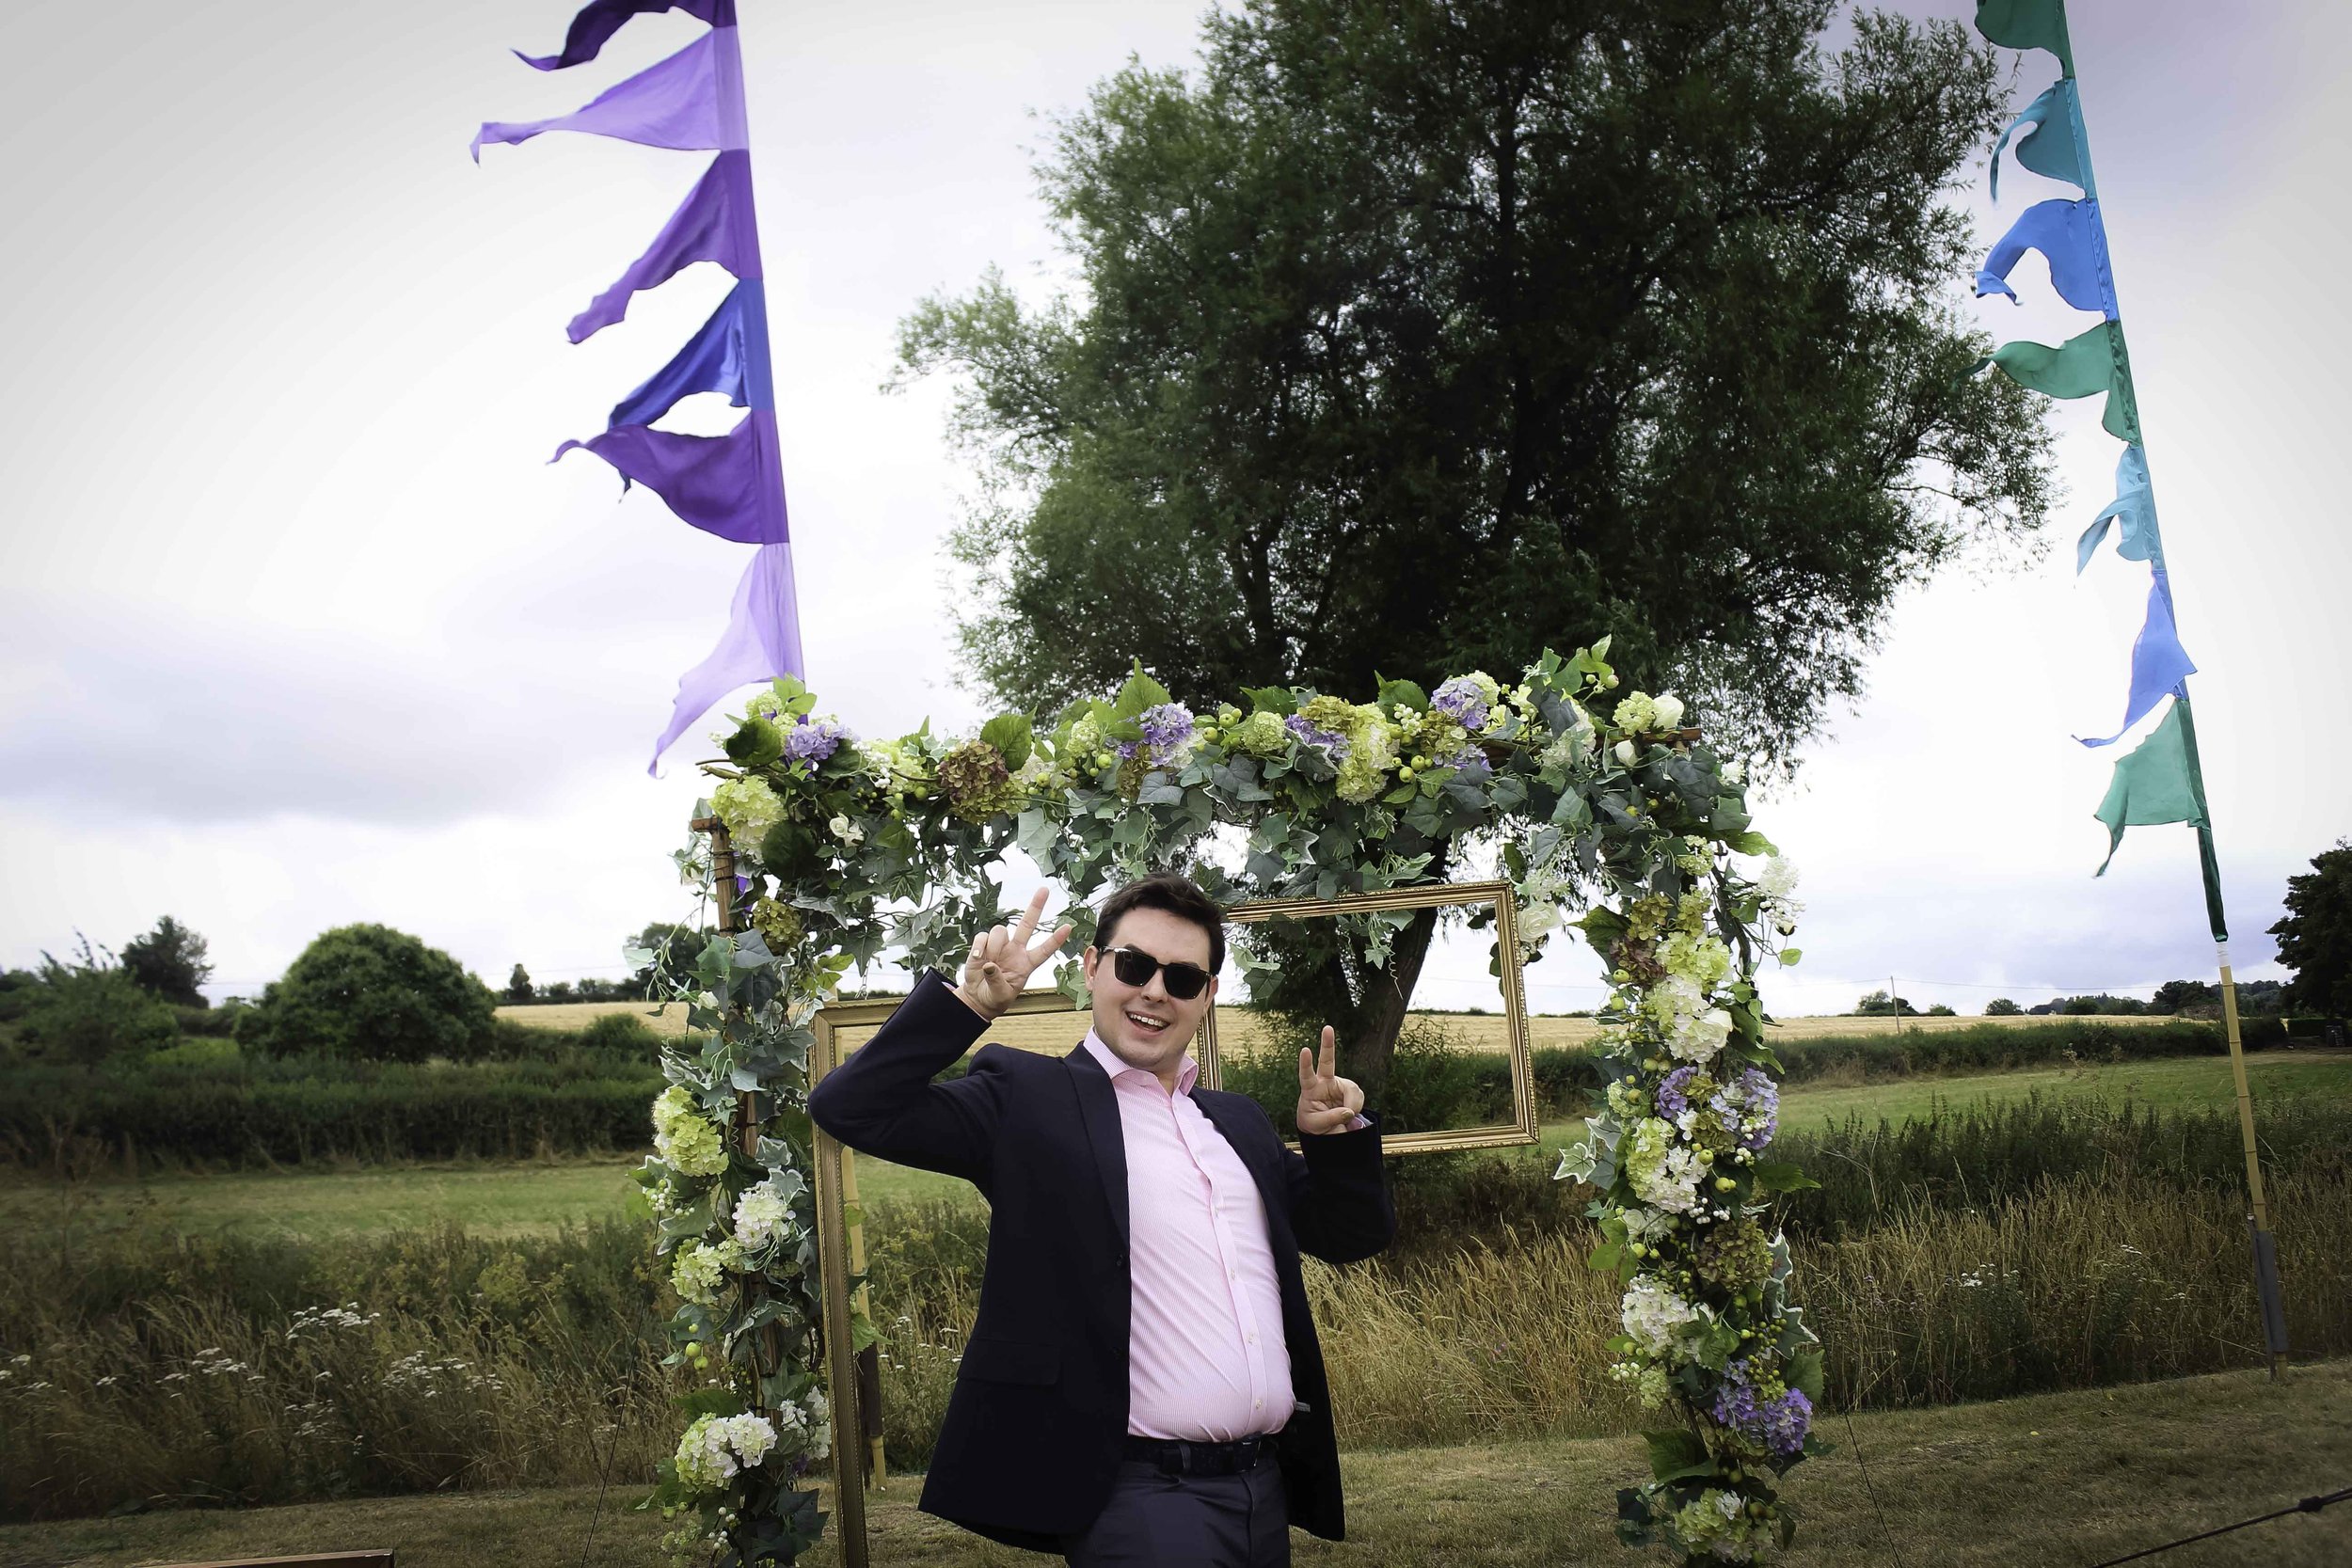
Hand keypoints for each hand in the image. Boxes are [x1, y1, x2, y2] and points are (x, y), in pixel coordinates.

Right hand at [954, 887, 1072, 1020]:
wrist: (978, 997)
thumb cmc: (995, 997)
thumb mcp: (1001, 995)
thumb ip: (997, 981)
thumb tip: (989, 965)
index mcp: (1027, 964)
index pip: (1045, 950)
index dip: (1056, 939)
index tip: (1069, 926)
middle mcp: (1016, 951)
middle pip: (1027, 924)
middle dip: (1035, 906)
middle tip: (1044, 889)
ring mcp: (1000, 946)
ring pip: (1000, 931)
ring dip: (994, 945)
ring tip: (989, 961)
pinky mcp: (983, 945)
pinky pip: (982, 937)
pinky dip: (980, 946)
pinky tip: (979, 958)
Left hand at [1295, 1026, 1365, 1135]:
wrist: (1325, 1130)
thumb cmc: (1314, 1124)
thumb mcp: (1317, 1125)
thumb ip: (1332, 1118)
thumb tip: (1349, 1110)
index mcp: (1310, 1089)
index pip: (1306, 1075)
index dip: (1306, 1063)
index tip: (1305, 1049)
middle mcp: (1324, 1082)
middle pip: (1327, 1061)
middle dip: (1327, 1044)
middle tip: (1327, 1028)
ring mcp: (1339, 1085)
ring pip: (1351, 1089)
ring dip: (1353, 1104)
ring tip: (1348, 1116)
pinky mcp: (1351, 1092)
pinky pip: (1359, 1097)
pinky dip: (1357, 1107)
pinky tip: (1351, 1114)